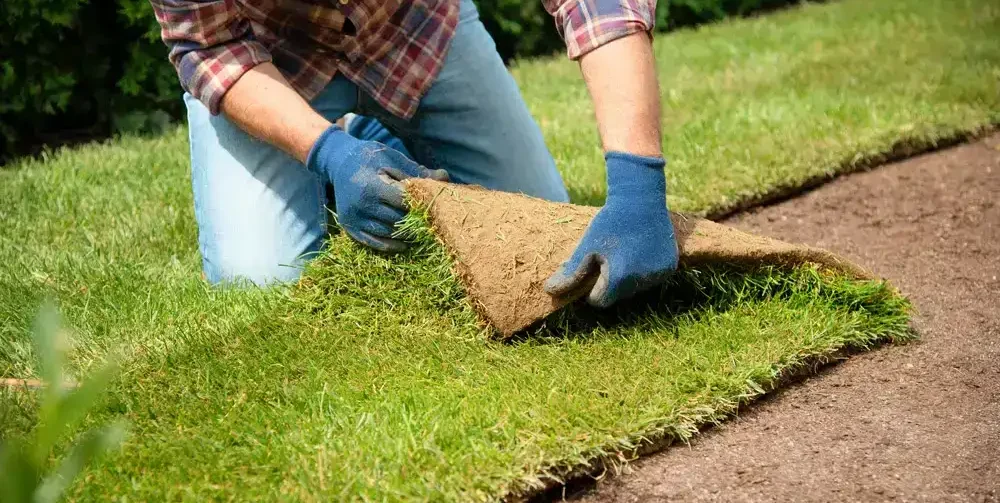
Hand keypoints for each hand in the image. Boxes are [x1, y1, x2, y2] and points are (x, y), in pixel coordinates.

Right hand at [306, 125, 447, 251]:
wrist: (338, 162)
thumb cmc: (370, 158)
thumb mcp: (393, 158)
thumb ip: (417, 172)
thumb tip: (445, 178)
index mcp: (372, 186)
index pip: (404, 202)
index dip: (421, 204)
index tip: (434, 205)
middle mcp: (361, 205)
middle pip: (398, 220)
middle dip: (417, 221)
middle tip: (433, 222)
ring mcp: (354, 218)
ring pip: (389, 233)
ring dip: (406, 234)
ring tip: (422, 231)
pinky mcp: (349, 227)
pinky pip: (374, 243)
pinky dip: (391, 245)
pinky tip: (405, 243)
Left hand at [544, 152, 678, 306]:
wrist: (641, 199)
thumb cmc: (610, 222)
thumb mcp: (587, 246)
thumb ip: (571, 273)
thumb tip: (551, 292)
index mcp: (619, 278)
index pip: (600, 301)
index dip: (592, 289)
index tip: (592, 270)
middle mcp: (642, 281)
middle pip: (618, 296)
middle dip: (610, 283)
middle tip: (608, 258)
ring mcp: (658, 275)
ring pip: (635, 288)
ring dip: (627, 277)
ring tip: (625, 252)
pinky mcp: (670, 268)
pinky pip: (652, 278)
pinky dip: (644, 270)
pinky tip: (639, 251)